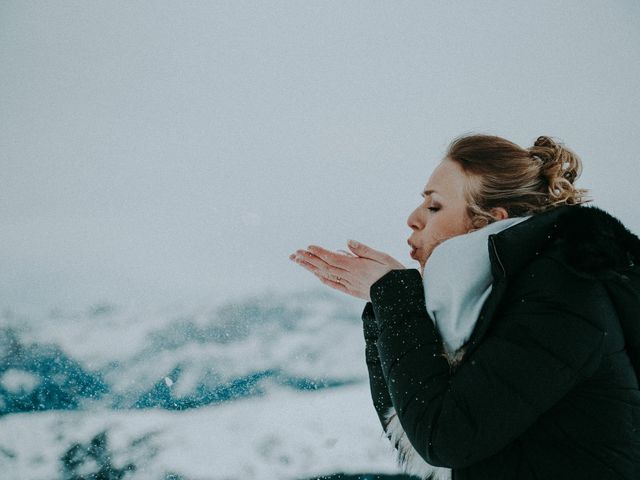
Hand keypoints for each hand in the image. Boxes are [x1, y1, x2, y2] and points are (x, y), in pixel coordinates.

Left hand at [289, 240, 405, 300]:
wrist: (401, 297)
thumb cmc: (395, 273)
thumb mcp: (382, 257)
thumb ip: (364, 250)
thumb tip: (347, 241)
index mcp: (357, 267)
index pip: (333, 258)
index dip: (319, 253)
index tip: (307, 247)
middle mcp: (350, 277)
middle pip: (325, 267)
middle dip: (309, 259)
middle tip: (294, 253)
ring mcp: (350, 285)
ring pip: (327, 275)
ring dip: (311, 268)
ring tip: (298, 260)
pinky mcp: (353, 292)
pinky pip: (335, 285)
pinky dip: (324, 279)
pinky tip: (316, 275)